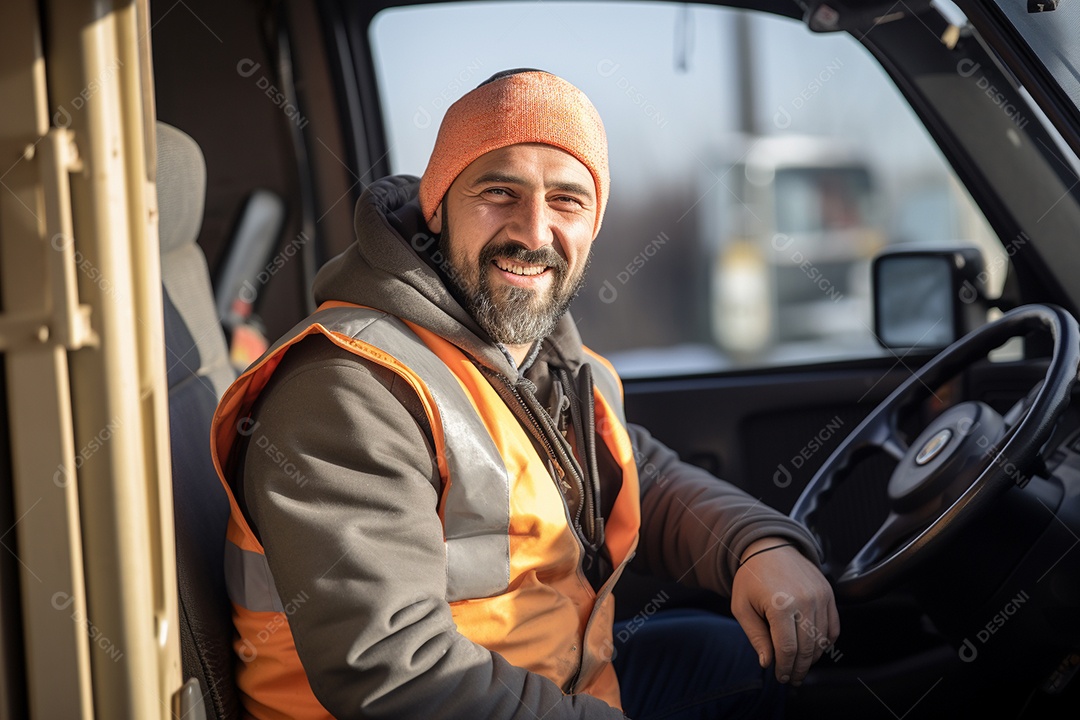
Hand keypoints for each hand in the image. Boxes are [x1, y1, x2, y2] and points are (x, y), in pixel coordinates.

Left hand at [730, 537, 839, 685]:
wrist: (769, 548)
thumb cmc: (752, 577)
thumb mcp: (742, 607)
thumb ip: (755, 636)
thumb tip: (768, 663)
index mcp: (780, 605)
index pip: (787, 649)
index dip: (784, 668)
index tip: (780, 677)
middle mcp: (805, 600)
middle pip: (808, 649)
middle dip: (799, 668)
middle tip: (791, 678)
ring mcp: (820, 596)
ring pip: (822, 641)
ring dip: (813, 659)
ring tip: (800, 666)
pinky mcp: (828, 594)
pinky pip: (833, 627)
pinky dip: (825, 643)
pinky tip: (813, 650)